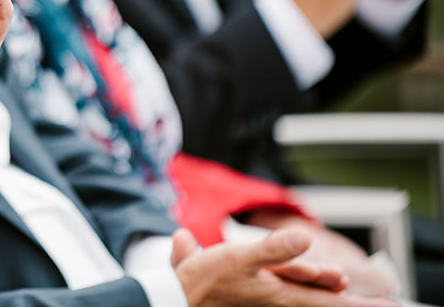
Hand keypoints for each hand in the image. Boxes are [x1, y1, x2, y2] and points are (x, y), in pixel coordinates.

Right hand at [172, 228, 399, 306]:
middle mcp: (279, 301)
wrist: (176, 300)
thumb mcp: (238, 258)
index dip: (360, 304)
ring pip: (306, 299)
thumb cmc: (205, 282)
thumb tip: (304, 236)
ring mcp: (267, 302)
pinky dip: (305, 293)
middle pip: (324, 303)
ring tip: (348, 293)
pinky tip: (308, 287)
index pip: (332, 301)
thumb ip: (274, 249)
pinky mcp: (254, 298)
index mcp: (282, 294)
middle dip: (350, 303)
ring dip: (330, 297)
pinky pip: (288, 297)